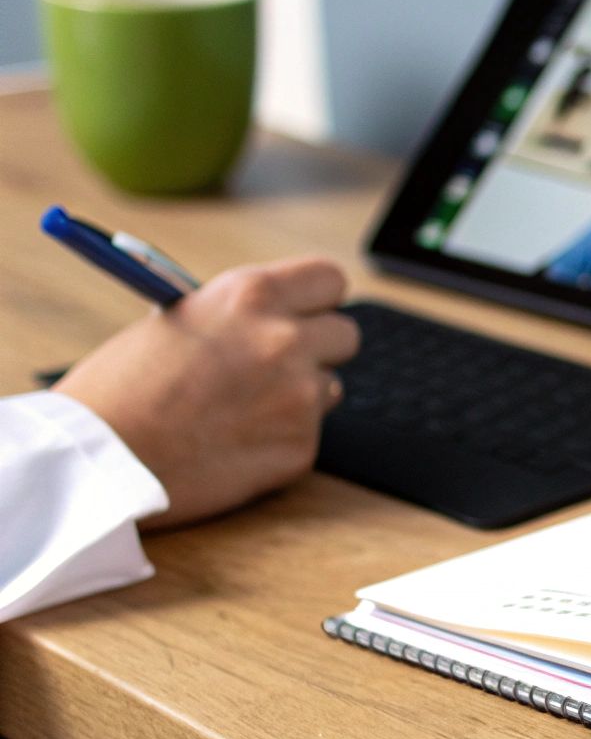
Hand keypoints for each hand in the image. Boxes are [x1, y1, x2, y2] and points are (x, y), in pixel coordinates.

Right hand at [56, 257, 360, 528]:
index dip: (318, 300)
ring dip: (298, 398)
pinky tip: (233, 445)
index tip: (309, 312)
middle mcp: (286, 340)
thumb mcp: (178, 319)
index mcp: (252, 296)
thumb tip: (275, 317)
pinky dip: (279, 441)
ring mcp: (300, 396)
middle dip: (319, 350)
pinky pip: (306, 436)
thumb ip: (237, 316)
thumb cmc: (121, 388)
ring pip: (329, 389)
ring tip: (239, 411)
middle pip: (346, 335)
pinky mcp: (301, 448)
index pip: (330, 279)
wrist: (97, 458)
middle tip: (279, 366)